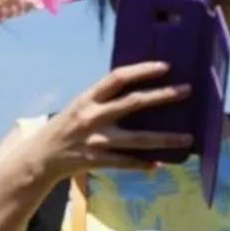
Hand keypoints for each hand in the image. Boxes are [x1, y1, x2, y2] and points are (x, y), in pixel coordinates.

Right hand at [26, 63, 195, 182]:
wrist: (42, 157)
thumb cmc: (65, 127)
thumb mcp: (79, 106)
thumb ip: (103, 99)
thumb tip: (136, 88)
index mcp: (88, 98)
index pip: (118, 78)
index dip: (142, 70)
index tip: (166, 66)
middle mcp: (93, 117)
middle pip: (133, 103)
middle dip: (162, 97)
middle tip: (187, 91)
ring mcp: (96, 141)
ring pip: (137, 139)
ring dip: (164, 139)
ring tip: (187, 138)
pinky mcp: (98, 161)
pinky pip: (126, 163)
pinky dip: (143, 164)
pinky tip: (160, 164)